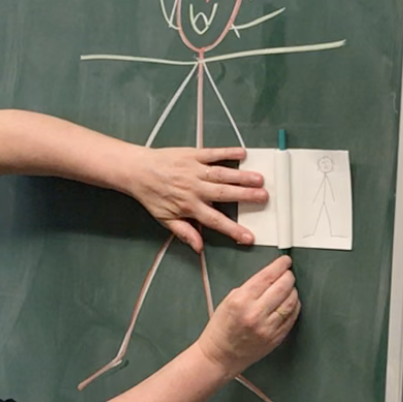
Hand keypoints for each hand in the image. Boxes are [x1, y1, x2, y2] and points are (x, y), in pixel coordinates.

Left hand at [128, 145, 265, 249]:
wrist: (138, 171)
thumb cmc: (152, 196)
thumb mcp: (165, 219)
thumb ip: (184, 232)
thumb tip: (199, 248)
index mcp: (189, 206)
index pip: (215, 221)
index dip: (233, 230)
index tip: (249, 237)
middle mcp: (194, 188)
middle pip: (224, 194)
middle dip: (245, 196)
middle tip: (264, 198)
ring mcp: (195, 170)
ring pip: (222, 174)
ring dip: (242, 176)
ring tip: (260, 179)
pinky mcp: (193, 154)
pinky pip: (213, 153)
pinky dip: (228, 152)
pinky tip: (243, 154)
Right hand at [197, 256, 298, 375]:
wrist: (220, 356)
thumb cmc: (220, 330)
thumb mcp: (228, 301)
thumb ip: (249, 288)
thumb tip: (270, 278)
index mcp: (241, 301)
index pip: (267, 276)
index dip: (279, 266)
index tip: (285, 261)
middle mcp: (255, 313)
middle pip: (283, 286)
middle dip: (288, 276)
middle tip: (288, 273)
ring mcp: (268, 327)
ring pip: (291, 302)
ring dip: (293, 291)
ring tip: (290, 287)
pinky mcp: (276, 337)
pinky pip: (292, 317)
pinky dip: (294, 306)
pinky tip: (290, 302)